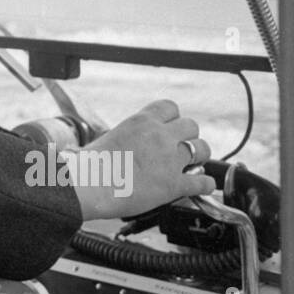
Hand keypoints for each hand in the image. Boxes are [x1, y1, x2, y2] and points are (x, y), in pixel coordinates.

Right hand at [68, 99, 215, 220]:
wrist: (89, 185)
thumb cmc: (91, 165)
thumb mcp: (111, 136)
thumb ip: (131, 136)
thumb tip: (132, 144)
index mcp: (142, 121)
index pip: (171, 107)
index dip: (172, 119)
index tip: (169, 129)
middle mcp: (160, 136)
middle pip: (192, 126)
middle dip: (188, 137)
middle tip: (179, 149)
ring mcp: (170, 160)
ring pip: (203, 149)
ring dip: (198, 157)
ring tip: (190, 165)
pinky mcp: (174, 184)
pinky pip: (203, 181)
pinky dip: (204, 184)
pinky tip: (199, 186)